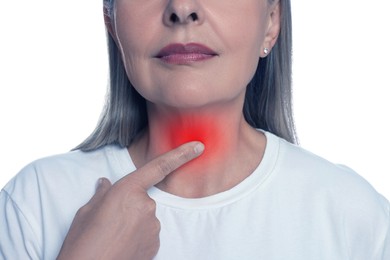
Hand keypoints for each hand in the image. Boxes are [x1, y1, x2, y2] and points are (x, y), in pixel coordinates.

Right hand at [57, 141, 203, 259]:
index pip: (160, 167)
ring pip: (145, 216)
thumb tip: (105, 184)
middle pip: (143, 198)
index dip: (181, 154)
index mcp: (128, 191)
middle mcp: (146, 206)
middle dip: (130, 205)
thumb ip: (102, 194)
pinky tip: (122, 244)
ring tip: (113, 235)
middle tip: (111, 221)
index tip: (198, 146)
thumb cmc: (83, 242)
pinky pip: (148, 232)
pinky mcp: (156, 244)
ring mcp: (153, 227)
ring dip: (133, 221)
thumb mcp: (86, 212)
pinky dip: (138, 235)